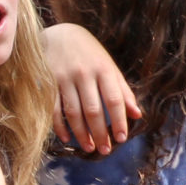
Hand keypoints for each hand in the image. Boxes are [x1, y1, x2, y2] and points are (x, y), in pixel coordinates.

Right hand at [44, 22, 139, 153]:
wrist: (60, 34)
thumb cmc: (90, 54)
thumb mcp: (109, 66)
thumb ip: (123, 90)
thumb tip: (136, 115)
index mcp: (103, 69)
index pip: (113, 99)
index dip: (119, 120)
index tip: (122, 138)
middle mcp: (84, 74)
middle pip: (93, 110)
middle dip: (100, 132)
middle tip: (105, 150)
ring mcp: (64, 79)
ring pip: (73, 112)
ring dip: (82, 133)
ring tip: (89, 148)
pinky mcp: (48, 82)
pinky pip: (54, 109)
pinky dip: (60, 126)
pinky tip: (67, 138)